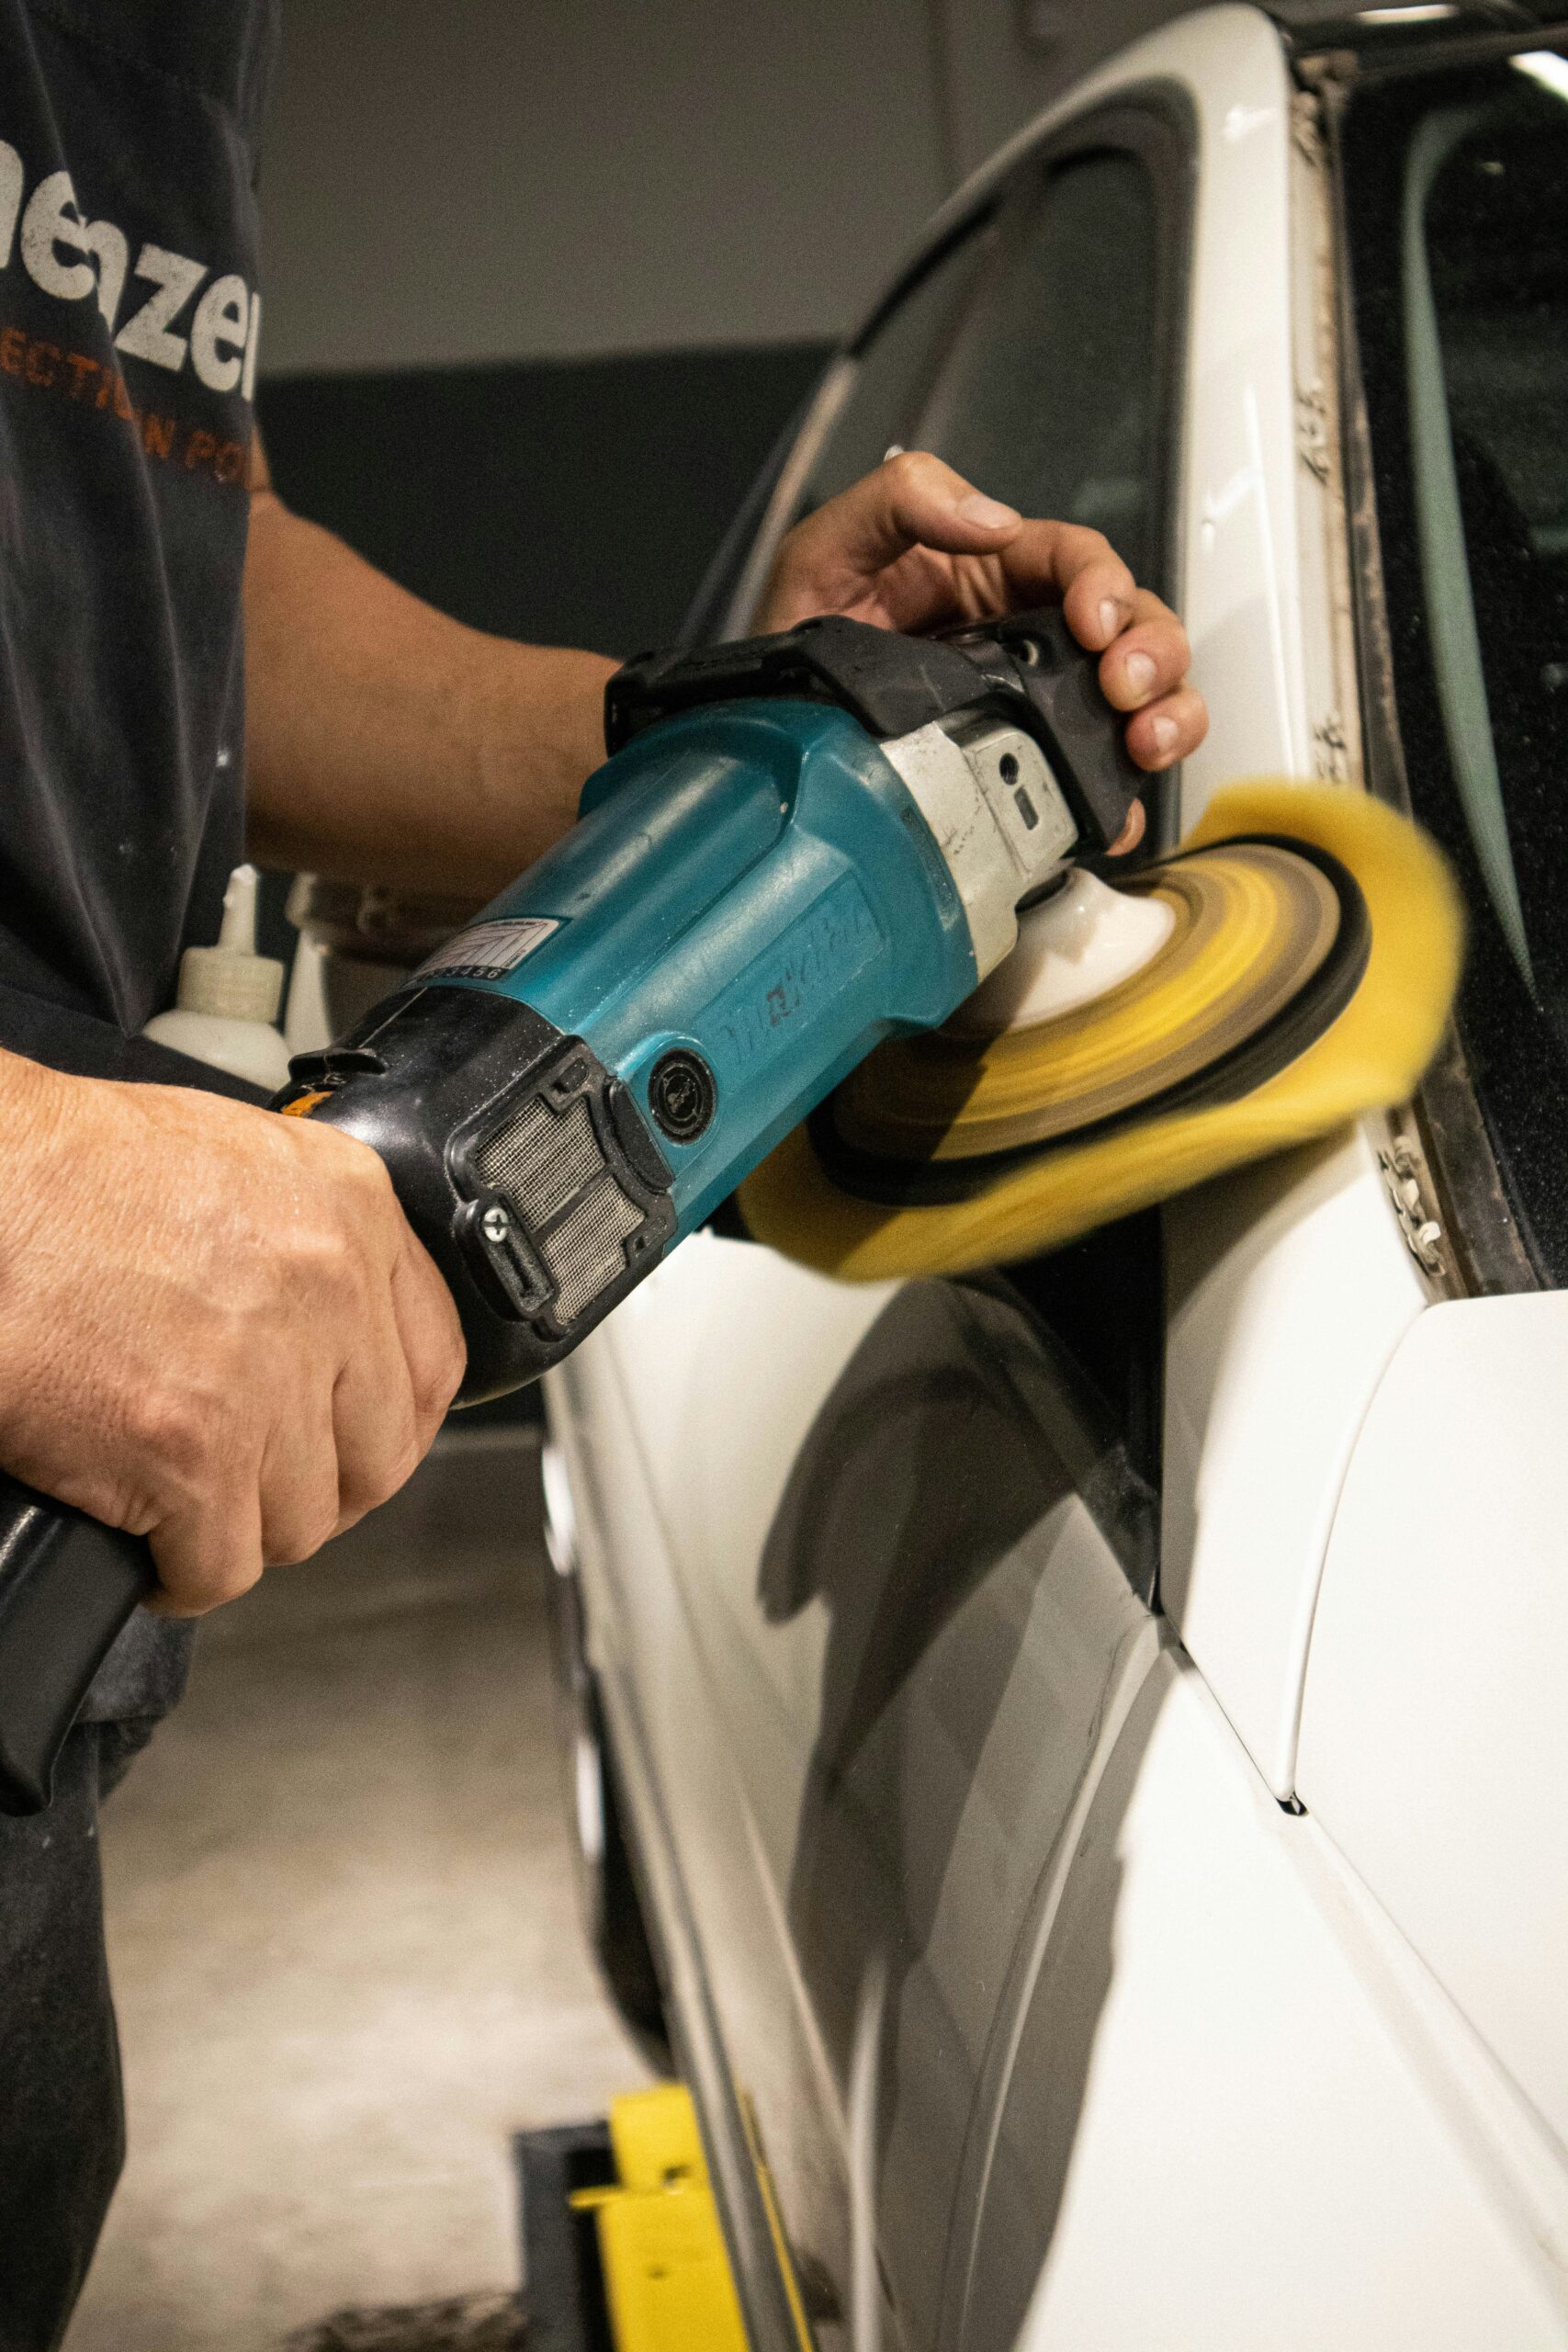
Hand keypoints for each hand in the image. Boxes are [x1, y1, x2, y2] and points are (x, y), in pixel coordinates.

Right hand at [0, 1056, 464, 1613]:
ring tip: (182, 1503)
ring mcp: (267, 1378)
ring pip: (301, 1520)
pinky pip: (220, 1566)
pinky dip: (180, 1575)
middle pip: (377, 1457)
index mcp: (349, 1210)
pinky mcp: (193, 1453)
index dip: (391, 1422)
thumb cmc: (60, 1175)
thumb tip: (322, 1331)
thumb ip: (301, 1245)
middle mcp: (329, 1290)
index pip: (435, 1359)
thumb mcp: (229, 1164)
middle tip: (253, 1486)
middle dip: (315, 1487)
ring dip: (240, 1528)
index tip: (353, 1443)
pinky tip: (145, 1545)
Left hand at [757, 451, 1206, 847]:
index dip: (1104, 585)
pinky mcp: (1025, 771)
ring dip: (1166, 717)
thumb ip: (903, 501)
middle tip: (1125, 688)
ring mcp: (1032, 707)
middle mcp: (1025, 638)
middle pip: (1133, 629)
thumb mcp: (827, 546)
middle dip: (1152, 654)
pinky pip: (1095, 785)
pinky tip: (1115, 813)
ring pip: (1139, 701)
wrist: (757, 732)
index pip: (1077, 562)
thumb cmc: (790, 633)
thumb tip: (991, 520)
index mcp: (991, 573)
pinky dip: (1123, 801)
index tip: (1094, 622)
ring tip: (1143, 743)